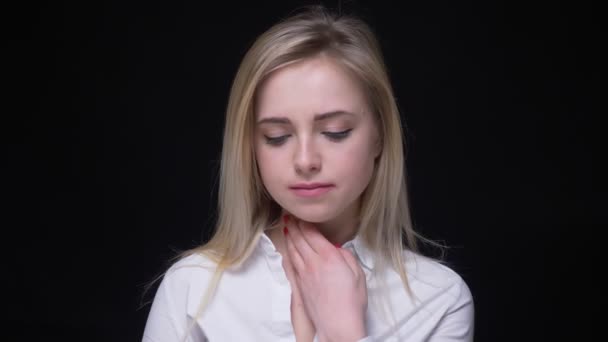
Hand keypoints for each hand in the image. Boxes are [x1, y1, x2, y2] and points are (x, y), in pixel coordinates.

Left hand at [283, 216, 367, 341]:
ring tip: (286, 227)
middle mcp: (313, 262)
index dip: (304, 223)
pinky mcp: (300, 285)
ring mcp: (304, 274)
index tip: (300, 215)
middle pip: (299, 239)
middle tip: (288, 216)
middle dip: (293, 226)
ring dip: (288, 237)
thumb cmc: (351, 301)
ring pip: (292, 250)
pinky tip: (286, 249)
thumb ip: (345, 255)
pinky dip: (287, 253)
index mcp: (328, 256)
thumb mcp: (357, 272)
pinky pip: (291, 263)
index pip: (312, 234)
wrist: (338, 324)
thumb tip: (336, 249)